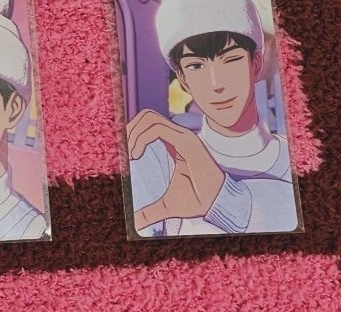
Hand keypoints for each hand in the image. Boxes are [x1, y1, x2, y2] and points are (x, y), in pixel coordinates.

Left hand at [126, 109, 225, 228]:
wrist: (217, 205)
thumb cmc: (197, 201)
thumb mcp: (166, 206)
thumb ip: (148, 212)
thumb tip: (134, 224)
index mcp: (174, 144)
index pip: (149, 124)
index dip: (132, 132)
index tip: (122, 153)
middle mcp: (179, 136)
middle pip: (147, 115)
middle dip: (130, 128)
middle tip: (123, 151)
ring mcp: (184, 137)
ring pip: (150, 117)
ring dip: (133, 133)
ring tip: (130, 155)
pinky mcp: (188, 142)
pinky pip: (157, 129)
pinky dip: (141, 138)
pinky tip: (135, 156)